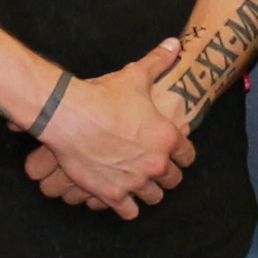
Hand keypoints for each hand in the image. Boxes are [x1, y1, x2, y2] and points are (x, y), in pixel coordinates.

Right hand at [27, 40, 193, 217]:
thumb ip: (159, 61)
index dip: (181, 154)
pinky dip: (127, 208)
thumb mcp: (135, 76)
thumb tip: (174, 44)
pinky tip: (123, 199)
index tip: (173, 152)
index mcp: (167, 138)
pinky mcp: (113, 195)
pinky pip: (129, 212)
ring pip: (153, 198)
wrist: (69, 115)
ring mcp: (134, 182)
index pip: (188, 156)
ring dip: (148, 192)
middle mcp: (155, 164)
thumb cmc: (103, 95)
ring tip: (140, 185)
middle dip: (165, 175)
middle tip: (154, 168)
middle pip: (173, 180)